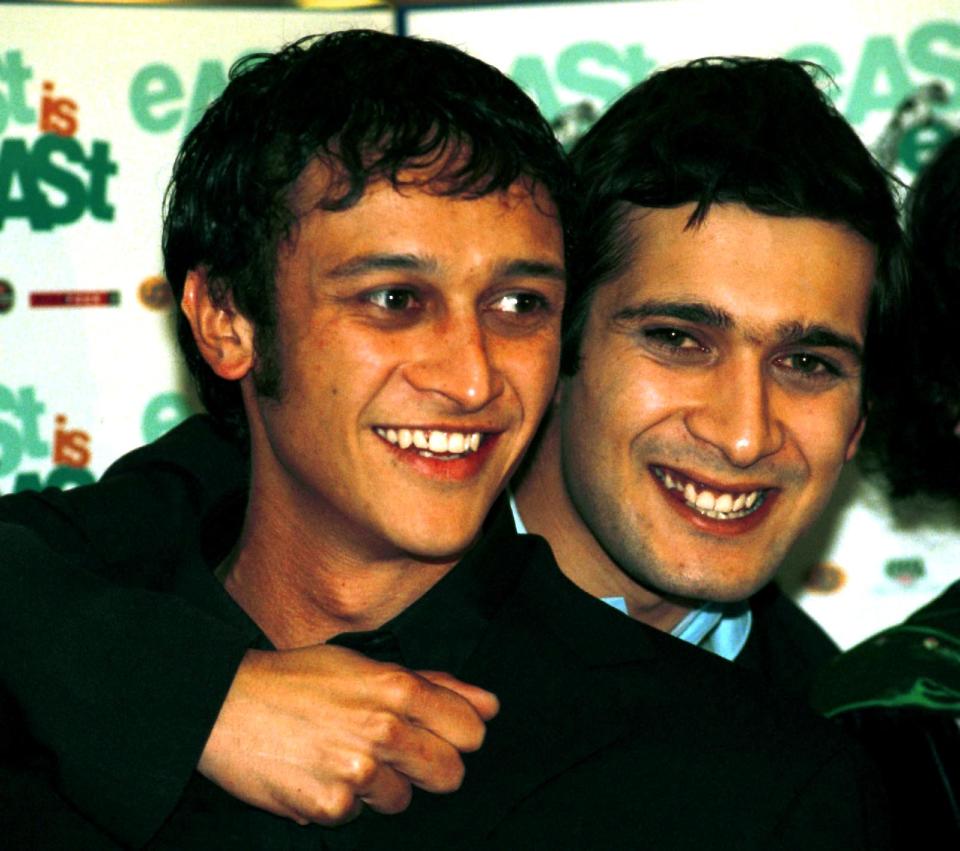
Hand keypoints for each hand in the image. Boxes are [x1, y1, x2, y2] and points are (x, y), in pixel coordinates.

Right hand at [197, 645, 497, 824]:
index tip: (434, 733)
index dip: (455, 735)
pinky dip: (341, 801)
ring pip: (404, 800)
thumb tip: (490, 705)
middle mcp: (384, 728)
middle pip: (450, 773)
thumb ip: (433, 685)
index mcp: (397, 687)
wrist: (222, 704)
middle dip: (427, 767)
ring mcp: (357, 771)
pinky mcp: (329, 806)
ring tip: (341, 756)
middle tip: (391, 751)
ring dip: (380, 786)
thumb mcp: (365, 666)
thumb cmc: (298, 679)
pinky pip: (358, 817)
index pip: (472, 729)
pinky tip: (316, 773)